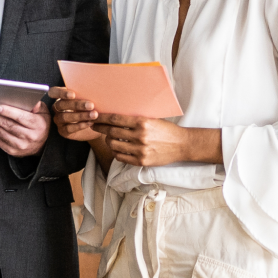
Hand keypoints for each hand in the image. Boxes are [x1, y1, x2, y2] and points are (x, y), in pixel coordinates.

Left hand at [0, 101, 50, 156]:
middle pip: (6, 124)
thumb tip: (31, 100)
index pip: (20, 117)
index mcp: (36, 124)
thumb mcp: (44, 112)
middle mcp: (28, 136)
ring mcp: (19, 145)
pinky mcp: (12, 150)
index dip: (7, 112)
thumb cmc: (40, 125)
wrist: (43, 145)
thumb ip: (37, 105)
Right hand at [47, 87, 100, 141]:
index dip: (61, 93)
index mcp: (61, 97)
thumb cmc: (90, 107)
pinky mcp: (62, 131)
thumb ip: (86, 93)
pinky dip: (79, 126)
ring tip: (94, 115)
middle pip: (61, 104)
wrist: (96, 124)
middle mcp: (57, 108)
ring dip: (80, 116)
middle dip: (76, 104)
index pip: (53, 92)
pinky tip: (90, 123)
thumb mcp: (88, 99)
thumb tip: (94, 88)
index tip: (73, 95)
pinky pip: (68, 128)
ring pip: (64, 117)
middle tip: (91, 105)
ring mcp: (58, 120)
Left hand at [93, 114, 213, 166]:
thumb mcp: (152, 119)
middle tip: (95, 126)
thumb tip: (116, 116)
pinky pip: (120, 157)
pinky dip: (116, 152)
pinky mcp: (141, 161)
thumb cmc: (167, 130)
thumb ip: (136, 119)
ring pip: (114, 145)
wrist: (182, 145)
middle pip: (112, 132)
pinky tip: (117, 148)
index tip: (96, 117)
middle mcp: (140, 136)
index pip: (116, 119)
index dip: (103, 118)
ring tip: (108, 138)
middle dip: (100, 128)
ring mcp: (140, 150)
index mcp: (142, 122)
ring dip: (108, 141)